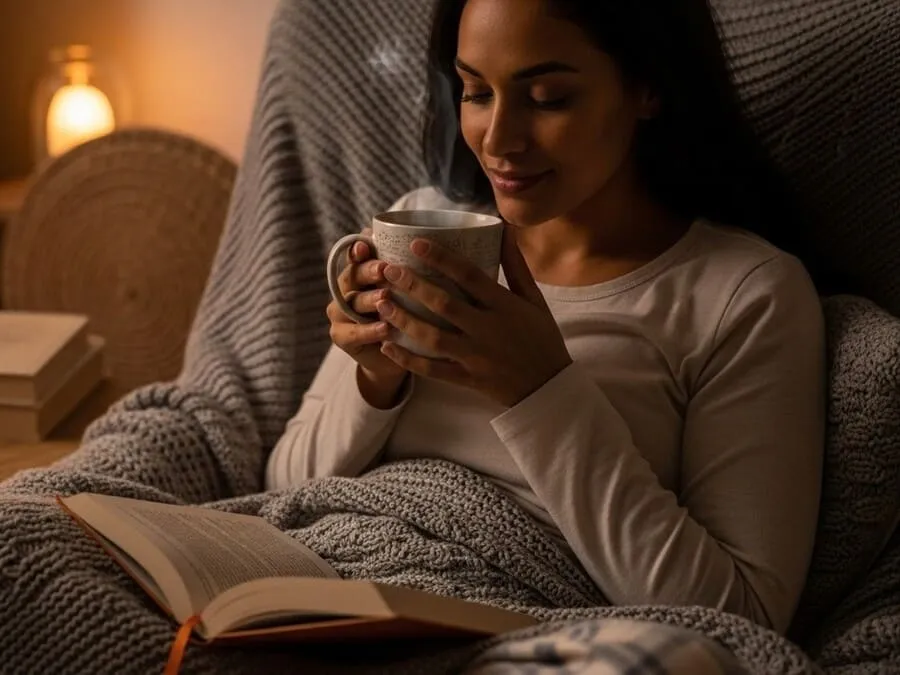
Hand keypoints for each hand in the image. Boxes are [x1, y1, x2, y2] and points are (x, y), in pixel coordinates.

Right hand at [326, 228, 408, 405]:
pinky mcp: (341, 336)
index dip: (359, 249)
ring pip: (351, 302)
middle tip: (384, 269)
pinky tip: (385, 328)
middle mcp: (346, 289)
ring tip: (385, 296)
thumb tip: (431, 244)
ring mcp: (340, 313)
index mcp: (360, 272)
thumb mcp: (411, 292)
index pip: (356, 256)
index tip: (368, 246)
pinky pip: (353, 332)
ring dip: (369, 299)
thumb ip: (411, 271)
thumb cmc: (407, 316)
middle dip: (367, 271)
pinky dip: (369, 330)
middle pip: (351, 276)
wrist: (396, 356)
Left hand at [376, 225, 572, 406]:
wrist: (550, 388)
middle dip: (413, 286)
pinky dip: (409, 360)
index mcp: (505, 307)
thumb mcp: (534, 300)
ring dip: (405, 320)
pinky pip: (434, 370)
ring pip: (434, 338)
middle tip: (388, 271)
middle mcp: (489, 330)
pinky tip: (388, 345)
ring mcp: (477, 357)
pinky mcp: (468, 379)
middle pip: (445, 305)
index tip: (416, 244)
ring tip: (381, 304)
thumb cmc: (542, 338)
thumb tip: (504, 229)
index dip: (442, 259)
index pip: (470, 276)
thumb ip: (515, 266)